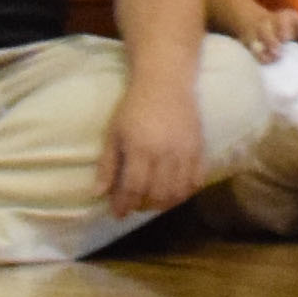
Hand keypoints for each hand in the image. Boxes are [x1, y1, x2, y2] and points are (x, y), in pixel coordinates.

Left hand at [102, 71, 215, 218]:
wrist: (166, 82)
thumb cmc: (135, 106)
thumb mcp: (114, 133)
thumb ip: (107, 165)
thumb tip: (98, 194)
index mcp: (140, 149)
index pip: (133, 188)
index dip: (124, 205)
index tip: (118, 214)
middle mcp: (165, 153)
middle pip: (157, 194)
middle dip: (143, 206)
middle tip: (135, 206)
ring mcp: (185, 152)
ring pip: (178, 192)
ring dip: (164, 203)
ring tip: (153, 201)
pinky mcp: (199, 148)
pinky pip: (196, 180)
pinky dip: (186, 193)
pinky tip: (175, 192)